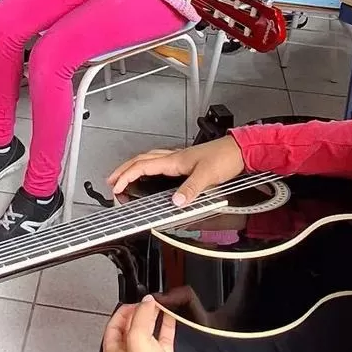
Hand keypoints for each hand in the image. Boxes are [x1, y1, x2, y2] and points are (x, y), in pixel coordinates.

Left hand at [102, 297, 198, 351]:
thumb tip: (146, 302)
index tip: (134, 302)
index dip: (122, 312)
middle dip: (138, 313)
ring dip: (152, 318)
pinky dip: (165, 327)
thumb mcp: (138, 339)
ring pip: (146, 335)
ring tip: (158, 305)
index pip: (112, 327)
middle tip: (147, 302)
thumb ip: (141, 316)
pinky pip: (161, 341)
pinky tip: (170, 317)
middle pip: (129, 330)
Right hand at [108, 136, 244, 206]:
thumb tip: (175, 202)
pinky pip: (160, 162)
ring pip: (149, 159)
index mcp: (174, 160)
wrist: (239, 150)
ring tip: (126, 175)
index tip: (116, 186)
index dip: (126, 176)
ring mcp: (180, 159)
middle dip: (124, 170)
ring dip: (135, 166)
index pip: (143, 166)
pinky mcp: (187, 161)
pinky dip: (149, 166)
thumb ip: (190, 189)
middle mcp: (174, 158)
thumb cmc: (225, 157)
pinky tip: (153, 172)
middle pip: (141, 160)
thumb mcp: (207, 176)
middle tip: (112, 180)